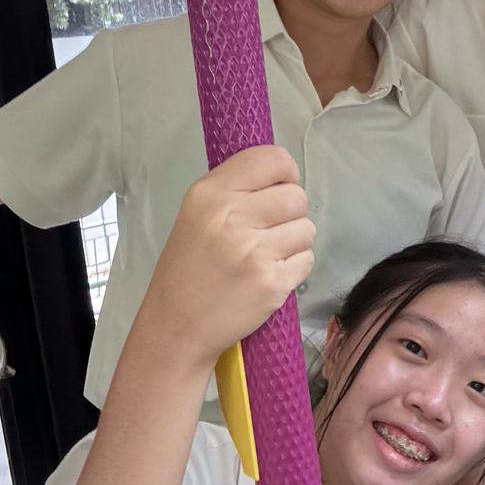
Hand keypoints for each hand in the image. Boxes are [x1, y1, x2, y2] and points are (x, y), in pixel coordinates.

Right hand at [142, 145, 314, 364]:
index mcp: (211, 193)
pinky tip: (267, 275)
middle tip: (267, 232)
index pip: (274, 159)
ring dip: (294, 243)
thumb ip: (237, 188)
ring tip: (264, 256)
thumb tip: (285, 175)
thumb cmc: (189, 268)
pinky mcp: (271, 283)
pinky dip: (294, 268)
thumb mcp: (198, 214)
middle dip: (290, 214)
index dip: (286, 174)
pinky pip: (306, 260)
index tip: (278, 190)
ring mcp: (254, 251)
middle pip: (297, 196)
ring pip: (307, 229)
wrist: (177, 325)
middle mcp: (231, 216)